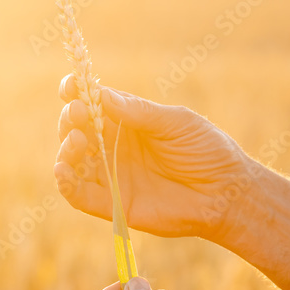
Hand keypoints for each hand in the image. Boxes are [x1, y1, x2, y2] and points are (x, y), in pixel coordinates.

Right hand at [54, 75, 254, 239]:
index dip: (77, 92)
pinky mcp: (113, 204)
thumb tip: (103, 95)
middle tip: (80, 113)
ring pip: (73, 161)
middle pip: (77, 129)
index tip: (71, 85)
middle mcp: (114, 147)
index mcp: (128, 122)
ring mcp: (112, 175)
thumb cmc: (207, 152)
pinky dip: (65, 182)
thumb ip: (139, 112)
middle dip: (71, 118)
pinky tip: (63, 169)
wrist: (226, 194)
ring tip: (77, 140)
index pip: (93, 104)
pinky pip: (79, 195)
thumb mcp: (176, 123)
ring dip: (66, 148)